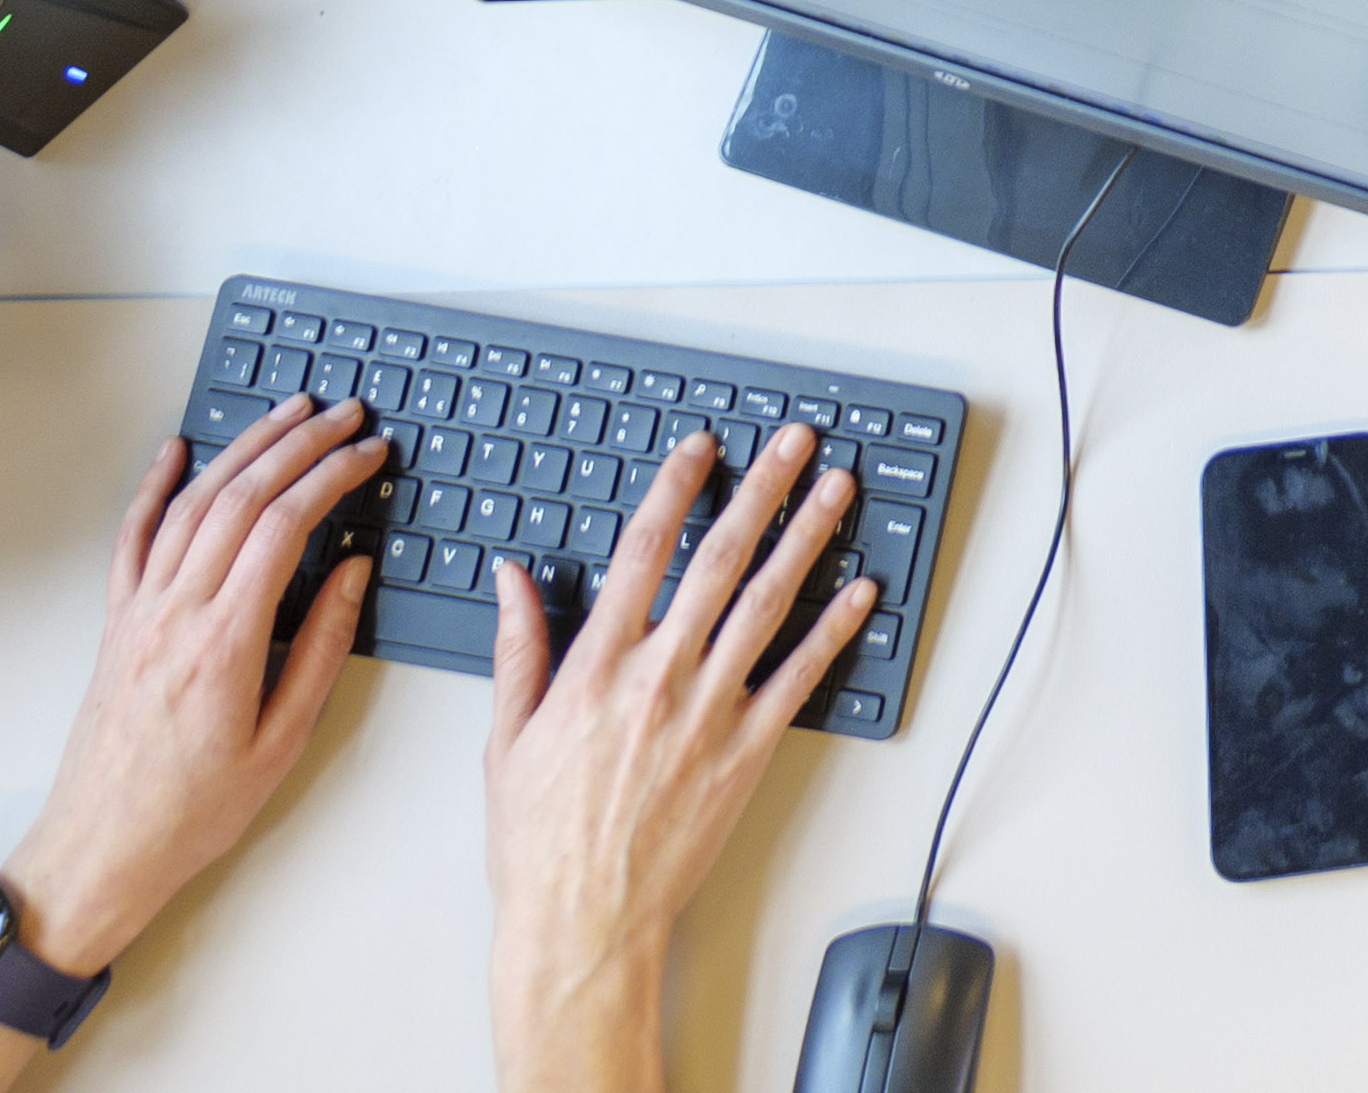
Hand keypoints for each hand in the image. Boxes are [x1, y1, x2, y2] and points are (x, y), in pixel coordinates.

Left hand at [0, 395, 390, 973]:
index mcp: (225, 642)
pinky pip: (132, 539)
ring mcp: (138, 613)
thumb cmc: (192, 811)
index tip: (367, 453)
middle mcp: (176, 613)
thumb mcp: (280, 743)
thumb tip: (350, 573)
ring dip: (241, 450)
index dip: (331, 477)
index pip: (284, 526)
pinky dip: (153, 487)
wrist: (100, 849)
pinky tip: (173, 454)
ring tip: (284, 415)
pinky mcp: (115, 624)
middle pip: (241, 499)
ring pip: (190, 505)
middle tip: (343, 415)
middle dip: (298, 444)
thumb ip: (320, 650)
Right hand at [483, 422, 880, 1092]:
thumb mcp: (506, 738)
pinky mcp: (745, 754)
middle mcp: (659, 678)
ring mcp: (708, 713)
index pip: (641, 552)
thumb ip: (518, 648)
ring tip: (837, 492)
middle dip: (761, 491)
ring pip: (767, 605)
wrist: (582, 922)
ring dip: (807, 540)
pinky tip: (861, 593)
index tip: (702, 449)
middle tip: (794, 445)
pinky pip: (799, 678)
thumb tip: (513, 578)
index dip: (675, 490)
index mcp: (596, 667)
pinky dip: (834, 631)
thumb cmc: (539, 841)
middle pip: (719, 561)